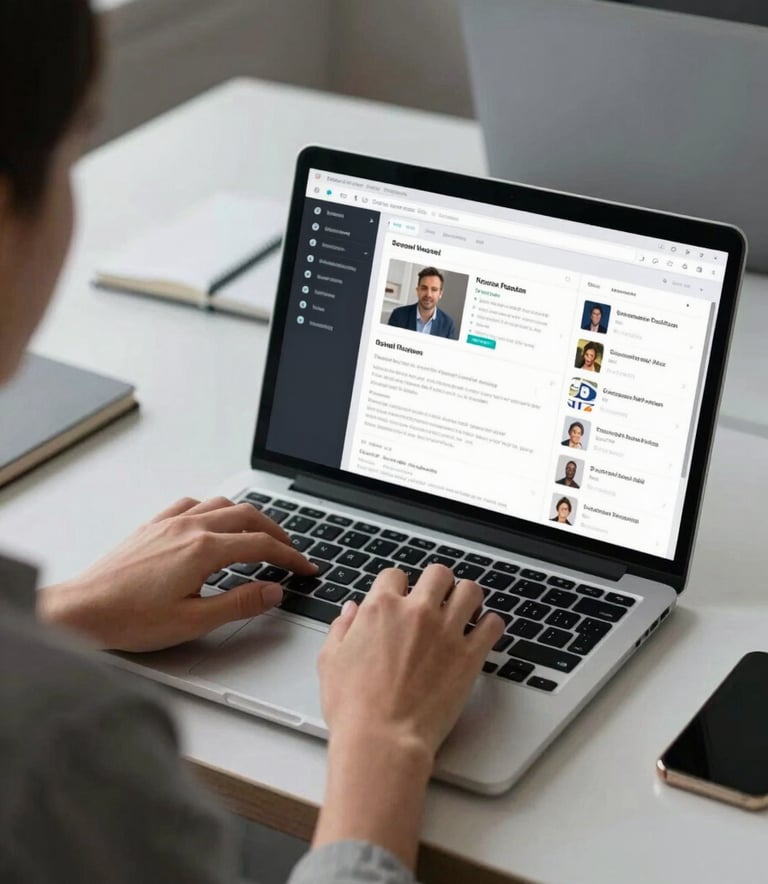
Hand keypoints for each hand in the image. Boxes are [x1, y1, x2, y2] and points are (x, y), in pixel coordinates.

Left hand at [38, 496, 315, 651]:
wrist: (82, 610)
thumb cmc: (129, 618)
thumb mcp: (194, 621)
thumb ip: (239, 604)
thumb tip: (273, 592)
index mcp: (203, 550)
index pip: (262, 546)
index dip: (290, 557)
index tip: (305, 568)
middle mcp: (189, 528)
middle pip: (248, 517)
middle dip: (276, 532)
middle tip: (291, 551)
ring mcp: (170, 523)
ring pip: (222, 504)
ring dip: (248, 517)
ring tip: (260, 534)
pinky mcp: (153, 526)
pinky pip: (192, 504)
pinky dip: (214, 509)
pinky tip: (213, 522)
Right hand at [312, 564, 503, 866]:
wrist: (382, 740)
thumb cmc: (354, 708)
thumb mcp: (330, 661)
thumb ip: (341, 628)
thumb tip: (350, 611)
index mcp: (381, 608)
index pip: (395, 575)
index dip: (398, 587)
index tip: (401, 599)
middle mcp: (417, 612)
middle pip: (438, 573)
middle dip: (437, 584)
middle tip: (437, 599)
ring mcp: (446, 631)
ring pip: (470, 590)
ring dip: (467, 597)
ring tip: (465, 610)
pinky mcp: (469, 655)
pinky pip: (493, 624)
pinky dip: (491, 624)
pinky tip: (483, 632)